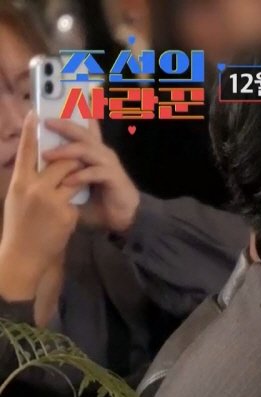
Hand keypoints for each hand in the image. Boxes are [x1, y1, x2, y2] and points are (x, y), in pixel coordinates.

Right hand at [0, 114, 80, 301]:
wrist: (23, 256)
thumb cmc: (20, 227)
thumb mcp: (18, 200)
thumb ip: (30, 181)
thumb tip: (39, 164)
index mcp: (19, 182)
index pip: (26, 150)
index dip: (30, 131)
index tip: (35, 112)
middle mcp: (33, 187)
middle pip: (60, 161)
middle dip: (72, 157)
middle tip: (78, 155)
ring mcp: (50, 200)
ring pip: (73, 176)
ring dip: (78, 177)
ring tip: (78, 179)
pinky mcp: (65, 212)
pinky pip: (77, 198)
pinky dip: (75, 204)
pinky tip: (65, 217)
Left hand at [42, 118, 139, 234]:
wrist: (120, 215)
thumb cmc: (95, 198)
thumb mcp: (75, 179)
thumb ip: (61, 167)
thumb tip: (37, 156)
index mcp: (91, 151)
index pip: (83, 128)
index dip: (75, 113)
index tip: (60, 102)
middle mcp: (101, 152)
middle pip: (82, 133)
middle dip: (64, 125)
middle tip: (46, 122)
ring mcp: (108, 164)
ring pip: (87, 150)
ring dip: (65, 151)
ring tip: (47, 155)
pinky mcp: (114, 178)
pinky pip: (95, 172)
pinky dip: (79, 176)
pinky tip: (67, 182)